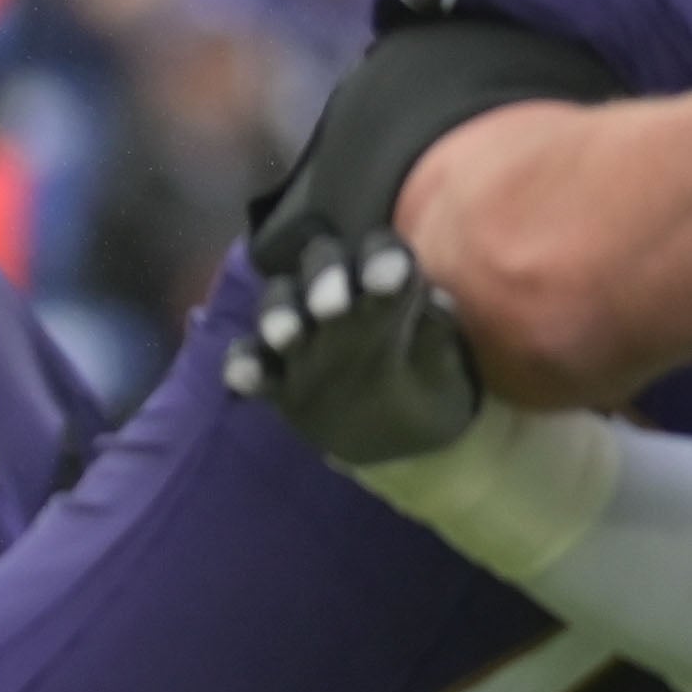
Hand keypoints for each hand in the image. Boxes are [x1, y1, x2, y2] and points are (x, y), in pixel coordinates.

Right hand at [231, 230, 481, 465]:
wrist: (395, 438)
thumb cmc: (427, 389)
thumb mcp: (447, 368)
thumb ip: (437, 335)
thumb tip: (437, 303)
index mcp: (385, 287)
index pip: (382, 254)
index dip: (382, 258)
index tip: (390, 280)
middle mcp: (337, 299)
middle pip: (321, 265)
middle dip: (323, 278)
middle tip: (331, 307)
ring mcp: (300, 337)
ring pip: (279, 304)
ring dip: (279, 315)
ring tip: (287, 338)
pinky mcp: (273, 374)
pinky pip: (249, 360)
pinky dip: (244, 366)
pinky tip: (245, 380)